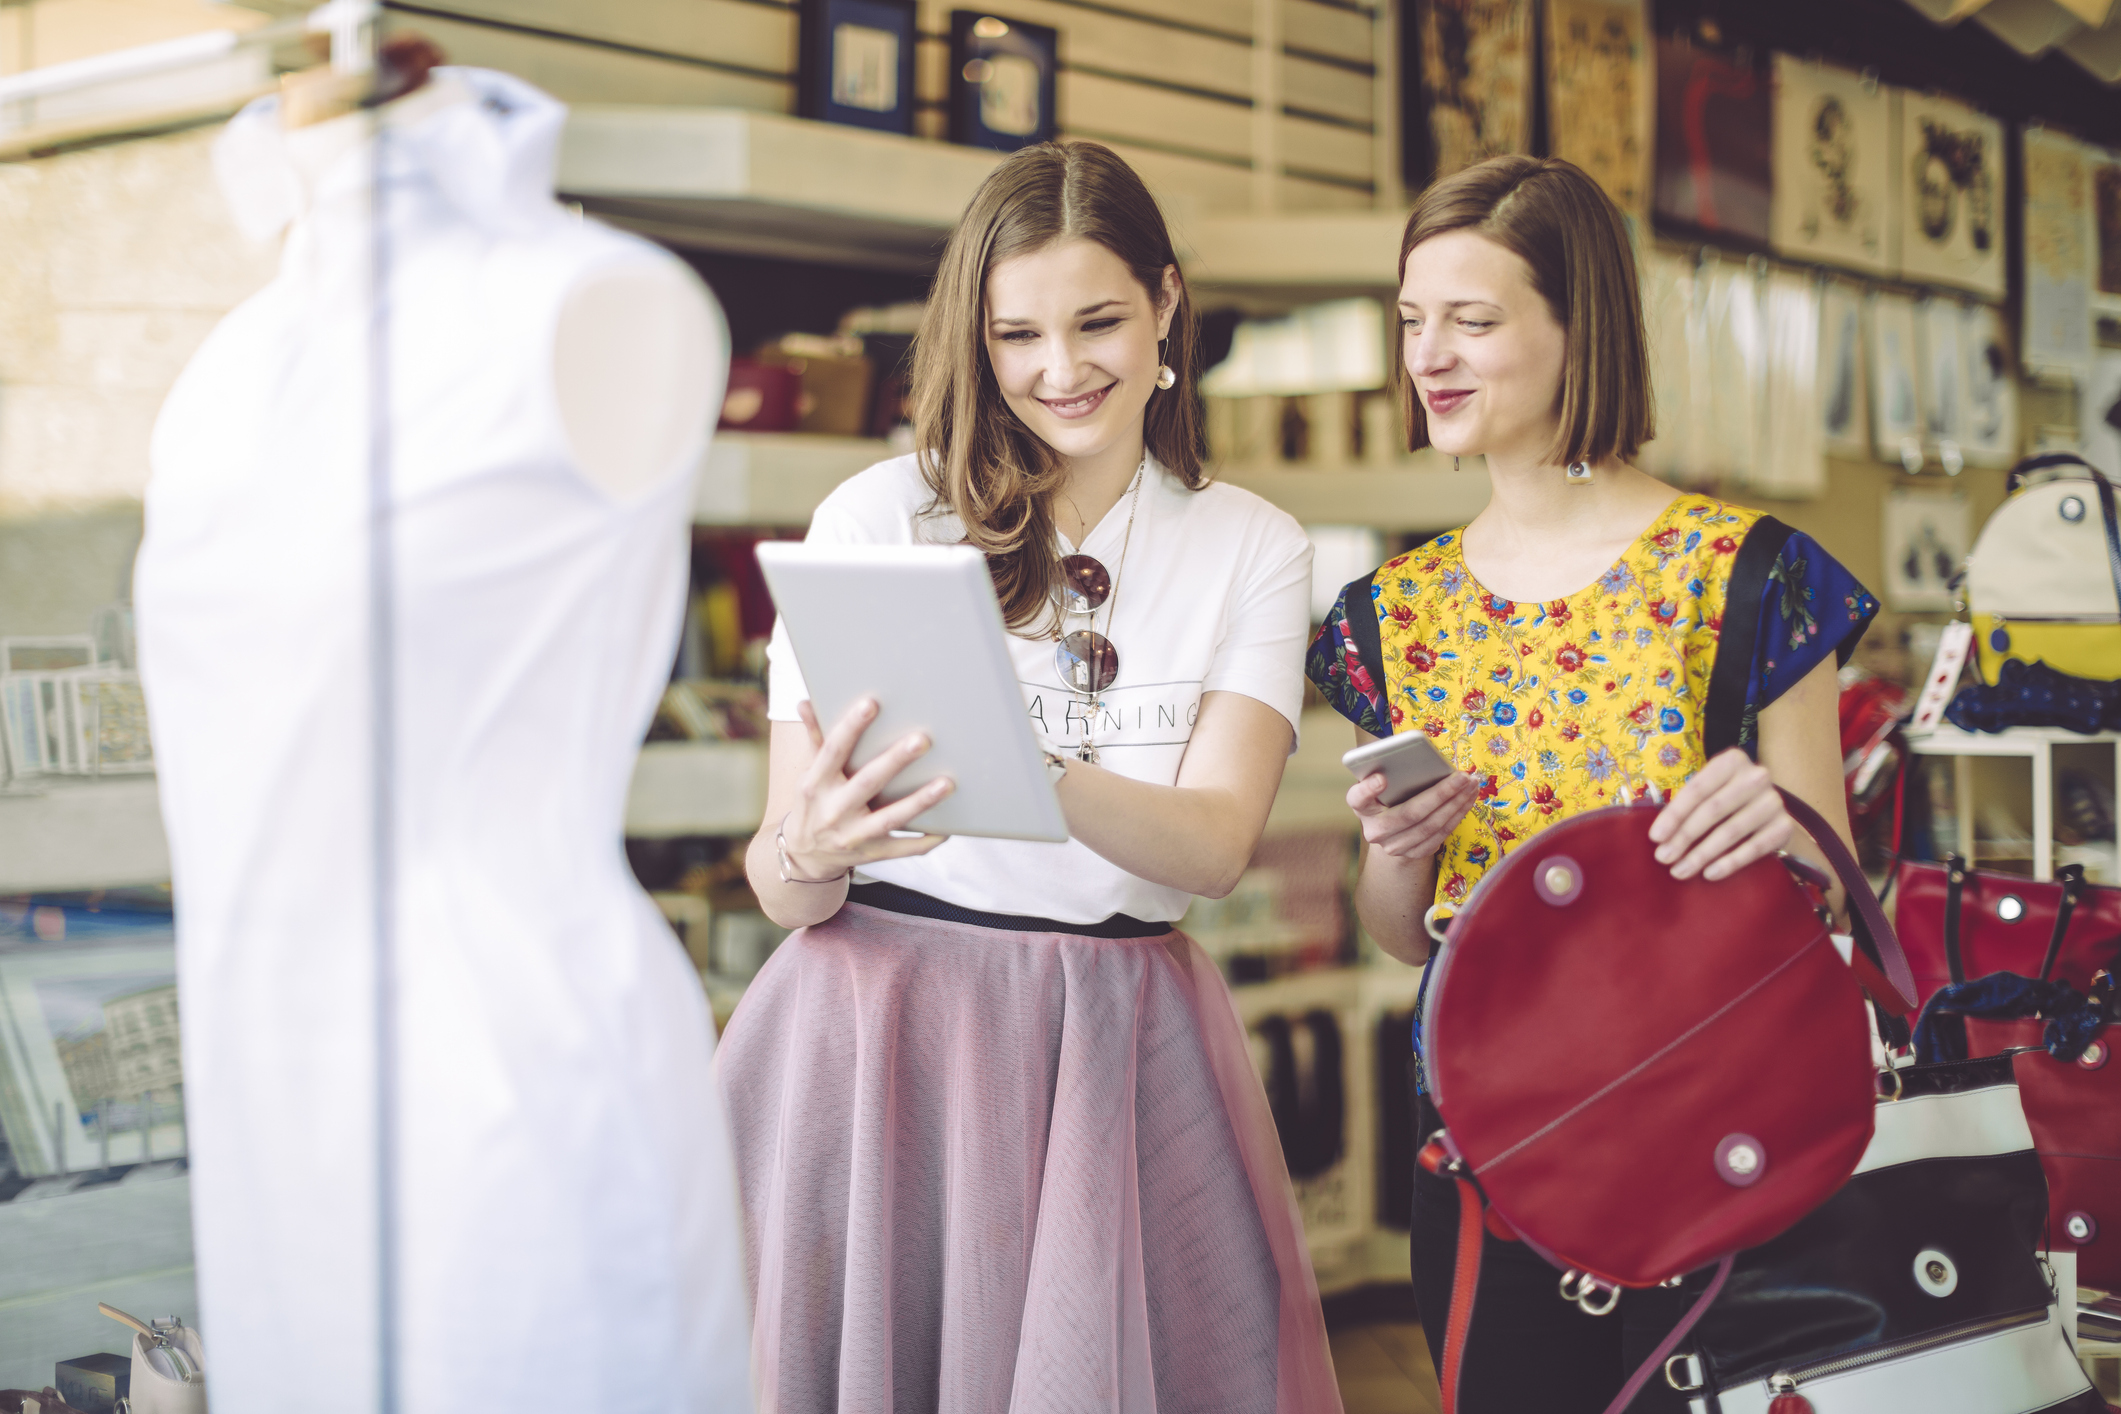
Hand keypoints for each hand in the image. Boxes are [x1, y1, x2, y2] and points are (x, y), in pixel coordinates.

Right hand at [780, 698, 952, 880]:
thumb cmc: (814, 804)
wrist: (805, 855)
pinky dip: (926, 841)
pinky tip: (947, 829)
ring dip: (919, 801)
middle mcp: (834, 810)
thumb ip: (816, 739)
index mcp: (816, 784)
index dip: (851, 727)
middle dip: (895, 761)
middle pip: (868, 782)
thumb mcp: (810, 774)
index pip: (833, 751)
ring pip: (891, 818)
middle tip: (922, 739)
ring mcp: (854, 835)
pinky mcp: (872, 853)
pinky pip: (903, 849)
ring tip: (946, 782)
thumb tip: (805, 703)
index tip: (871, 703)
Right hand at [1349, 768, 1478, 860]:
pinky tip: (1468, 799)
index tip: (1381, 778)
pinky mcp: (1413, 854)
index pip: (1357, 798)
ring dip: (1456, 804)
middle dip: (1441, 793)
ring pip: (1431, 826)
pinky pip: (1441, 834)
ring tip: (1471, 785)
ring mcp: (1393, 847)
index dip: (1368, 789)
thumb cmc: (1389, 795)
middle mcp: (1374, 831)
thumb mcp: (1384, 781)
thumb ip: (1394, 770)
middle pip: (1409, 813)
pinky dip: (1457, 815)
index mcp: (1361, 806)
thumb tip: (1423, 757)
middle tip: (1463, 776)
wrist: (1392, 829)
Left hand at [1648, 747, 1792, 880]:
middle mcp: (1756, 776)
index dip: (1674, 814)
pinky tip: (1709, 874)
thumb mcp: (1708, 792)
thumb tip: (1659, 838)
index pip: (1697, 789)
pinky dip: (1730, 863)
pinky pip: (1753, 848)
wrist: (1768, 811)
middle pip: (1712, 810)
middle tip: (1664, 858)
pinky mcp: (1784, 826)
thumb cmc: (1727, 799)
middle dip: (1684, 836)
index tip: (1655, 837)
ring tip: (1680, 871)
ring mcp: (1773, 801)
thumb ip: (1687, 806)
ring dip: (1701, 854)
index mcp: (1732, 761)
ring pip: (1730, 831)